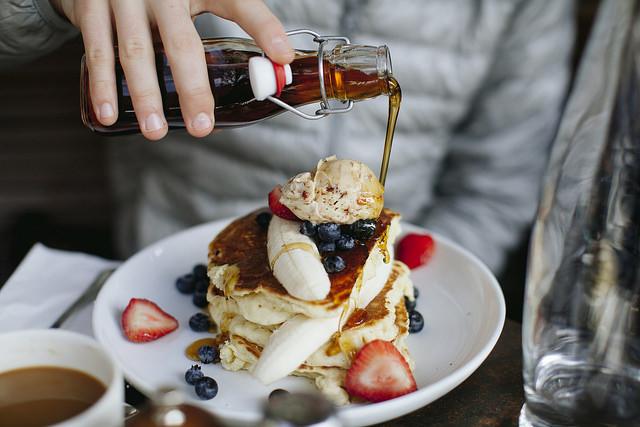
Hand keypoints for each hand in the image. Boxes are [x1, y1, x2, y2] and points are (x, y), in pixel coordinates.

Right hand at [51, 0, 293, 139]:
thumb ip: (230, 24)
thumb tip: (271, 66)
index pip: (237, 3)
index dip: (263, 28)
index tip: (282, 57)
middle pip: (182, 44)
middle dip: (192, 89)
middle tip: (201, 126)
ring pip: (136, 51)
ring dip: (146, 96)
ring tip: (156, 130)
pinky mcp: (91, 5)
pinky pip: (96, 49)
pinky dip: (102, 85)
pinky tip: (109, 113)